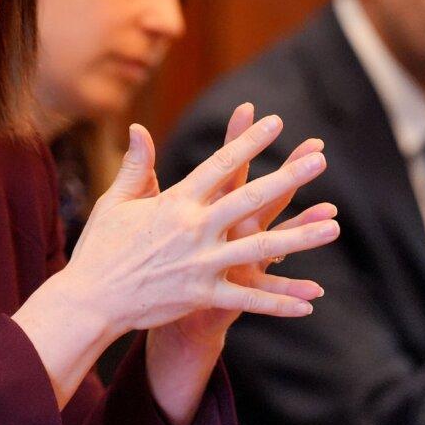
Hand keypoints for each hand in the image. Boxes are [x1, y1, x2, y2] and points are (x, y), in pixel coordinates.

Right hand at [63, 111, 334, 338]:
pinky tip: (310, 302)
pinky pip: (248, 299)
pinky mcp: (201, 296)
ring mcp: (200, 264)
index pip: (220, 165)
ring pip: (260, 248)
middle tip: (319, 161)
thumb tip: (138, 128)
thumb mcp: (117, 202)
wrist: (90, 299)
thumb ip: (137, 166)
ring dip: (300, 237)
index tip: (274, 122)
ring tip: (334, 227)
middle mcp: (193, 229)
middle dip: (287, 178)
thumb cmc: (101, 248)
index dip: (248, 141)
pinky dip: (279, 301)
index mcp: (175, 203)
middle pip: (249, 198)